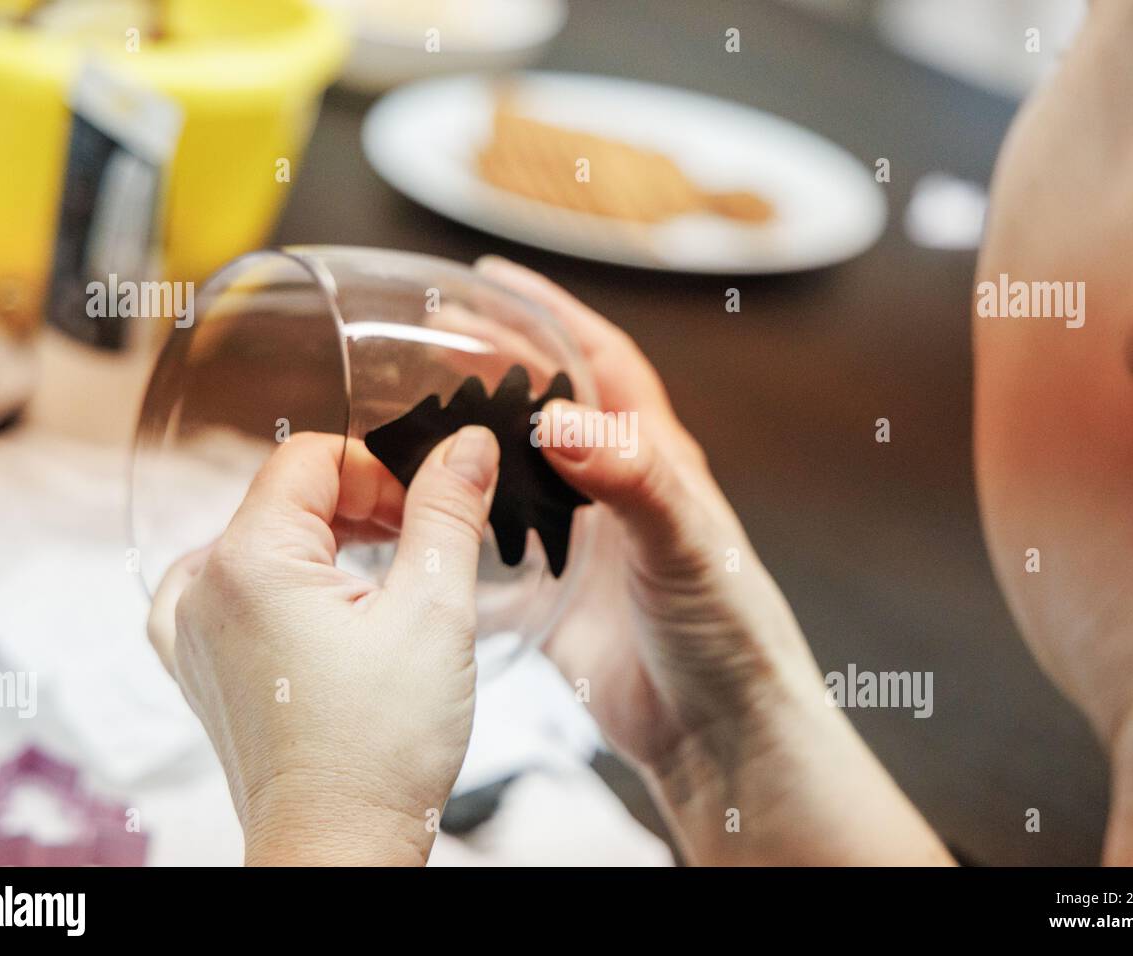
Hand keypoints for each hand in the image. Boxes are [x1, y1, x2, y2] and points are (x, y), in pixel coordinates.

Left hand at [147, 427, 498, 864]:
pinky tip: (327, 615)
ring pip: (268, 541)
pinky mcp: (202, 667)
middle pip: (289, 497)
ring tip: (388, 590)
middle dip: (363, 507)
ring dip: (332, 546)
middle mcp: (201, 587)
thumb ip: (447, 510)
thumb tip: (466, 443)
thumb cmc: (382, 746)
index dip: (380, 470)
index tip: (427, 512)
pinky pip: (236, 589)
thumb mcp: (434, 610)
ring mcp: (192, 631)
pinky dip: (289, 585)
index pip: (311, 457)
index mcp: (247, 560)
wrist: (339, 848)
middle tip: (422, 549)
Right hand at [476, 257, 951, 864]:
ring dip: (469, 442)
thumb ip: (632, 477)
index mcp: (655, 457)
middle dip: (491, 367)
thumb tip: (560, 422)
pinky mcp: (556, 592)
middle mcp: (616, 488)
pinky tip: (416, 515)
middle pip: (546, 406)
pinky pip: (496, 542)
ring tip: (404, 418)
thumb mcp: (688, 543)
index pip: (601, 359)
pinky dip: (459, 522)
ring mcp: (584, 540)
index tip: (491, 278)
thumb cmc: (728, 634)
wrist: (718, 735)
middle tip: (422, 344)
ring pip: (514, 470)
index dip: (550, 312)